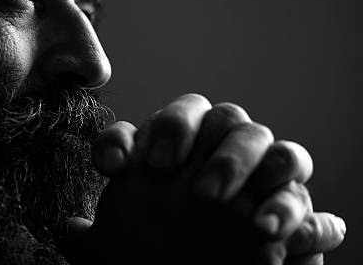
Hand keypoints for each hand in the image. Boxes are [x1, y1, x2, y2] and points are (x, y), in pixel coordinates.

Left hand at [59, 94, 345, 263]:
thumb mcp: (120, 258)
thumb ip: (95, 241)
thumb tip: (68, 227)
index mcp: (171, 158)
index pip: (149, 129)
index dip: (128, 139)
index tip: (114, 169)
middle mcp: (212, 154)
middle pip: (208, 112)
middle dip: (183, 130)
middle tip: (164, 171)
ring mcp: (253, 172)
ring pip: (253, 132)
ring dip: (235, 156)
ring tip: (209, 197)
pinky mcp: (287, 198)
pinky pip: (294, 176)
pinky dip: (283, 198)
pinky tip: (261, 229)